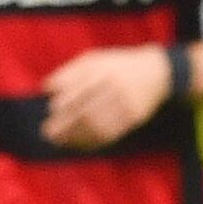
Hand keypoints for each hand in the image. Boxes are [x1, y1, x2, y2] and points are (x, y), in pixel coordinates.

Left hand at [42, 44, 170, 148]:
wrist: (156, 72)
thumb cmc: (117, 65)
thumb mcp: (94, 59)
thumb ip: (69, 71)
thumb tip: (46, 88)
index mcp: (102, 69)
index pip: (78, 90)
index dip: (63, 103)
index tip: (52, 110)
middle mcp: (115, 86)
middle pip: (86, 110)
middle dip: (65, 125)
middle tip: (48, 133)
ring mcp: (127, 103)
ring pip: (97, 126)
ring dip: (76, 137)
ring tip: (61, 141)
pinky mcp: (135, 117)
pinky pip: (111, 134)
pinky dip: (92, 141)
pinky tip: (79, 144)